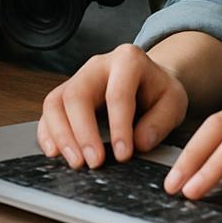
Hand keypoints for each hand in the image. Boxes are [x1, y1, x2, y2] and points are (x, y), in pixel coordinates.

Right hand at [37, 44, 187, 169]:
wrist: (149, 80)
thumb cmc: (159, 91)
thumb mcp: (173, 102)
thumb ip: (160, 121)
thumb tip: (139, 142)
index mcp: (128, 60)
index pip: (117, 93)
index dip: (119, 126)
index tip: (123, 154)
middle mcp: (97, 64)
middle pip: (77, 94)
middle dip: (82, 131)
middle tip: (94, 162)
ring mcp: (78, 77)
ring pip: (56, 101)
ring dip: (61, 135)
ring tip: (75, 162)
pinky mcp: (66, 93)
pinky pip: (49, 111)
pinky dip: (48, 133)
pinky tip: (55, 153)